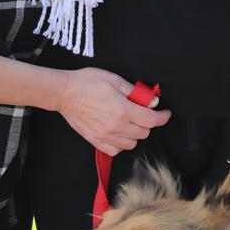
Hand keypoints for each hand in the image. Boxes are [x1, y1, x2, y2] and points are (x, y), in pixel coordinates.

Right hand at [56, 67, 170, 156]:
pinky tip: (118, 133)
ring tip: (129, 122)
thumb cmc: (87, 82)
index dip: (163, 117)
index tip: (165, 113)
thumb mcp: (114, 79)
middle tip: (142, 113)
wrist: (64, 93)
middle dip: (148, 123)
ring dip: (135, 134)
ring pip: (131, 144)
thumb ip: (135, 92)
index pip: (151, 120)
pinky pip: (116, 150)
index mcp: (122, 109)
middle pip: (143, 133)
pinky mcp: (96, 141)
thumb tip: (152, 102)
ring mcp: (105, 136)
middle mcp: (116, 126)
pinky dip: (121, 144)